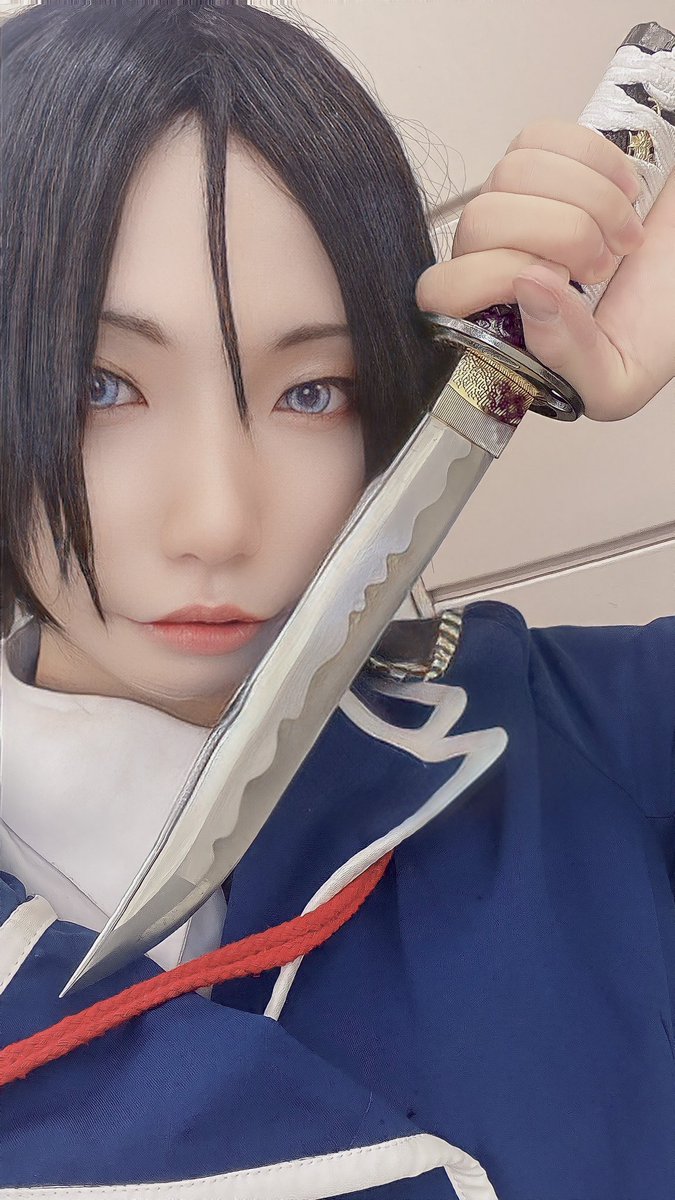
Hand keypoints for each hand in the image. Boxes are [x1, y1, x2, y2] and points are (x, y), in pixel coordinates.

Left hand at [416, 120, 674, 419]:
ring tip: (622, 236)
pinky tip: (623, 191)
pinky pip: (540, 137)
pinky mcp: (545, 161)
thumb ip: (566, 355)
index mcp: (492, 321)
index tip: (565, 285)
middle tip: (606, 266)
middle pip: (482, 221)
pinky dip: (595, 159)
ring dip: (587, 199)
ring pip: (511, 172)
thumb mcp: (616, 377)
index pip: (441, 290)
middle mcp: (491, 259)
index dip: (494, 279)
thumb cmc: (651, 332)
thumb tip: (529, 286)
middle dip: (560, 235)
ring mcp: (514, 205)